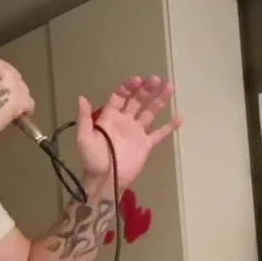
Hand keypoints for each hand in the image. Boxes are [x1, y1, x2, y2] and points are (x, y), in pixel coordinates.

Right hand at [0, 51, 34, 145]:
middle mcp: (2, 67)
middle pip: (9, 73)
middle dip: (6, 84)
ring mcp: (14, 82)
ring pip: (20, 87)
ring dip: (15, 95)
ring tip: (7, 107)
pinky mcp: (22, 98)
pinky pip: (28, 103)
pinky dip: (24, 110)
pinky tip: (18, 117)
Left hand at [75, 75, 180, 192]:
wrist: (106, 181)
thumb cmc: (93, 159)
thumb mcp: (84, 138)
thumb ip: (84, 118)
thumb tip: (81, 97)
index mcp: (110, 117)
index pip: (120, 96)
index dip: (128, 87)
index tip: (138, 80)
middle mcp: (125, 121)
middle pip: (137, 100)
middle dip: (146, 89)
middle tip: (156, 79)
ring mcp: (137, 132)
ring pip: (150, 112)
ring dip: (159, 100)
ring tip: (170, 88)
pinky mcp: (146, 145)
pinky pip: (159, 133)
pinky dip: (169, 126)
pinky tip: (179, 117)